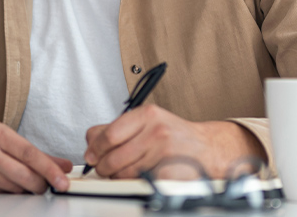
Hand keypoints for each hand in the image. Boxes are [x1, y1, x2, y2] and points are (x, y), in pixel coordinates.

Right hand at [0, 122, 71, 193]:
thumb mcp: (4, 138)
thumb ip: (36, 153)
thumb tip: (63, 166)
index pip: (31, 154)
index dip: (50, 169)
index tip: (63, 181)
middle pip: (24, 175)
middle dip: (40, 184)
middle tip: (47, 185)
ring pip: (14, 188)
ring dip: (24, 190)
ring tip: (22, 182)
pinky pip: (0, 195)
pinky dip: (9, 194)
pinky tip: (6, 186)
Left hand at [84, 105, 263, 179]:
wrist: (205, 148)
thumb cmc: (173, 136)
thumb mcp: (147, 122)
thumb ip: (118, 128)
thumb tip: (91, 145)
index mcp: (147, 114)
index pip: (108, 134)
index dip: (95, 148)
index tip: (92, 155)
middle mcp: (156, 131)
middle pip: (113, 156)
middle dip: (103, 166)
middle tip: (104, 168)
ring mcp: (163, 152)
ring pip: (123, 172)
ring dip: (117, 176)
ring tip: (123, 171)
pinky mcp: (167, 172)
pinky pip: (138, 182)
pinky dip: (133, 182)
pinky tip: (139, 176)